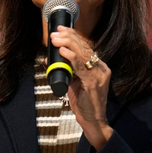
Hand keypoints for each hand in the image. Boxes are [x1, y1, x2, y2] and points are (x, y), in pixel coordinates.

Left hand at [50, 27, 113, 149]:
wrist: (93, 122)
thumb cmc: (84, 104)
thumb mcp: (74, 84)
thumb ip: (67, 71)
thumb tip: (51, 60)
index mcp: (99, 67)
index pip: (86, 47)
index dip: (73, 37)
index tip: (61, 30)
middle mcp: (101, 69)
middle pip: (85, 47)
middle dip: (69, 37)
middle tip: (56, 32)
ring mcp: (99, 75)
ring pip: (83, 54)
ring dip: (67, 44)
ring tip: (56, 39)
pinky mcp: (93, 83)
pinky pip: (81, 67)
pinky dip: (71, 57)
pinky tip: (63, 51)